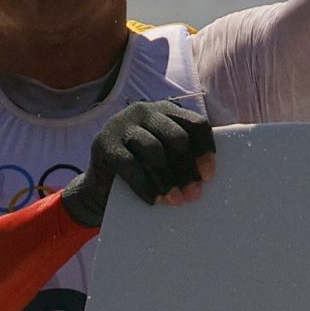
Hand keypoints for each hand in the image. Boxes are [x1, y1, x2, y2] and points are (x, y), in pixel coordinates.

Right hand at [59, 100, 215, 227]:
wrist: (100, 185)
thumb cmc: (142, 170)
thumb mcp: (164, 156)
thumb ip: (182, 157)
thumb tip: (207, 179)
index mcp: (166, 110)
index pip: (195, 124)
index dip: (205, 149)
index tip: (209, 176)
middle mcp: (144, 111)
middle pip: (177, 137)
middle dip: (187, 169)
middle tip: (194, 194)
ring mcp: (122, 125)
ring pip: (154, 150)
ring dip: (168, 178)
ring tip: (176, 200)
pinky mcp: (103, 143)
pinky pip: (130, 164)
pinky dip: (145, 184)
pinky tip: (154, 200)